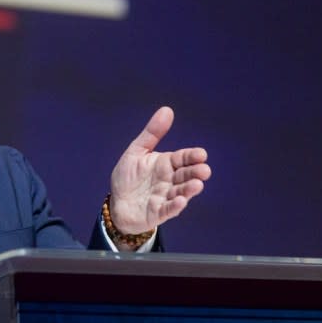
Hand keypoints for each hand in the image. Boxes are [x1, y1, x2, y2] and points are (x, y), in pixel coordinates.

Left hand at [108, 106, 210, 234]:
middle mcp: (169, 181)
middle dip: (195, 173)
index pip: (183, 158)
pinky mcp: (158, 212)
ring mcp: (165, 197)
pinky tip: (181, 201)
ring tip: (197, 185)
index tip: (201, 154)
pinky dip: (175, 206)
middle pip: (186, 175)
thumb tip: (167, 110)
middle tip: (204, 170)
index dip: (192, 156)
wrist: (117, 203)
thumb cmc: (129, 177)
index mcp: (166, 164)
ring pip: (181, 192)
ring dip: (189, 189)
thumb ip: (152, 133)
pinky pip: (168, 209)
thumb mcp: (137, 151)